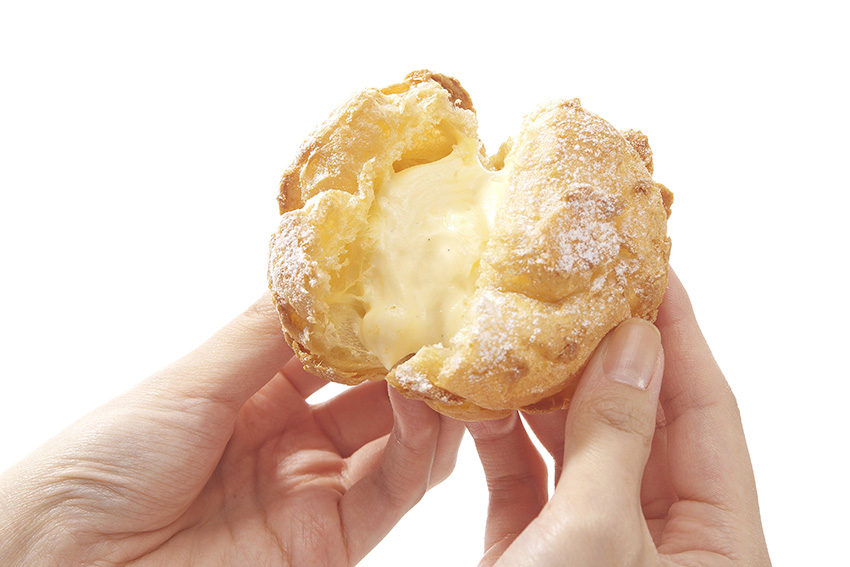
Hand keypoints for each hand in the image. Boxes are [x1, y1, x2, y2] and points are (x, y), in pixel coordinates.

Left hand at [0, 294, 463, 566]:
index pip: (332, 349)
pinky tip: (423, 404)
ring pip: (399, 441)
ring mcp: (314, 489)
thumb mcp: (192, 383)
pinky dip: (419, 447)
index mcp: (256, 395)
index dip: (369, 316)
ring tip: (446, 354)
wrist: (72, 564)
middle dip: (411, 355)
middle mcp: (293, 440)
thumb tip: (318, 263)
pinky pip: (392, 490)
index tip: (407, 276)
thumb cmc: (107, 463)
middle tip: (448, 314)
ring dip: (427, 398)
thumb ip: (263, 333)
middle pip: (374, 394)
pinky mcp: (331, 541)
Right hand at [467, 269, 770, 565]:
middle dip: (605, 355)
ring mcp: (594, 543)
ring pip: (580, 446)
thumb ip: (615, 436)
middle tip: (578, 286)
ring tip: (524, 327)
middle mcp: (659, 539)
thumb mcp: (595, 533)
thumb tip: (631, 341)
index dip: (678, 336)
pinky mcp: (533, 549)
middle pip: (641, 423)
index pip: (707, 415)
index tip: (650, 268)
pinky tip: (481, 392)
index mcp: (713, 547)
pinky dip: (502, 435)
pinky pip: (525, 475)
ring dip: (545, 392)